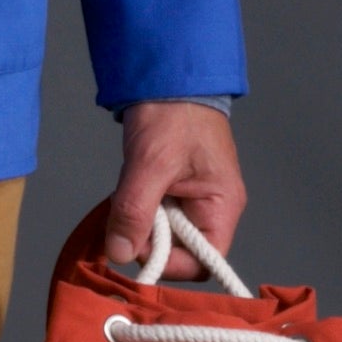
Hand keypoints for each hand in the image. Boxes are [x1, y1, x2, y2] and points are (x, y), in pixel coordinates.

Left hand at [105, 100, 246, 279]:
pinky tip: (130, 190)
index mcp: (222, 207)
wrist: (169, 78)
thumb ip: (135, 212)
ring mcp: (194, 201)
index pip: (202, 262)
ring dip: (141, 222)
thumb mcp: (149, 165)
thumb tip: (119, 254)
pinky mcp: (175, 191)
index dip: (167, 263)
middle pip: (181, 252)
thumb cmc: (172, 116)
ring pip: (165, 235)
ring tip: (129, 194)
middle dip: (150, 240)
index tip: (136, 244)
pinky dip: (139, 209)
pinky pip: (157, 216)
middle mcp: (213, 210)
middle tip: (126, 214)